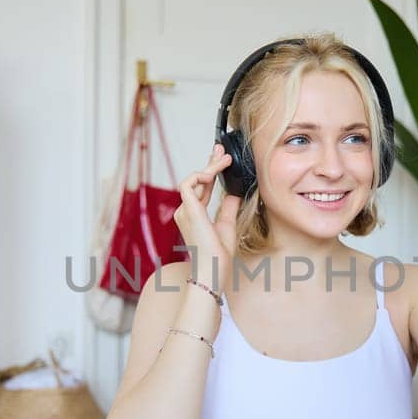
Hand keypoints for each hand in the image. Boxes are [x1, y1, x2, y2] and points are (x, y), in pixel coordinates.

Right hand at [171, 144, 241, 288]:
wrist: (213, 270)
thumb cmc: (218, 256)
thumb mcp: (227, 225)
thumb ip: (228, 208)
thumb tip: (232, 193)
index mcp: (195, 215)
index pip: (201, 187)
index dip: (210, 171)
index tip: (221, 159)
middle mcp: (186, 211)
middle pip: (197, 180)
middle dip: (209, 162)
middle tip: (221, 148)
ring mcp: (184, 211)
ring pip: (192, 179)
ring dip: (208, 167)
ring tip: (224, 160)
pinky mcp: (187, 210)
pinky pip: (188, 184)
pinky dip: (200, 175)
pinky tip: (213, 173)